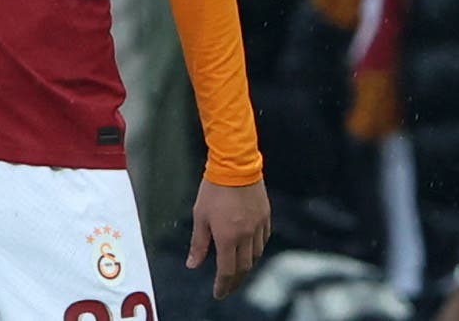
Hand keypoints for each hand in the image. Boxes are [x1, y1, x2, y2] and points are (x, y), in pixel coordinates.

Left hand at [188, 178, 270, 300]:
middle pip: (243, 268)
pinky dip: (256, 250)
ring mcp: (258, 226)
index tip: (218, 294)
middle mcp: (246, 235)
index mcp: (228, 237)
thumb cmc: (213, 189)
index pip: (227, 270)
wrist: (235, 165)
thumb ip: (199, 243)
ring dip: (246, 266)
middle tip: (227, 288)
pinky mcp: (266, 217)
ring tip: (237, 270)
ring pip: (255, 256)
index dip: (223, 285)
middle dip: (235, 281)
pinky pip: (263, 241)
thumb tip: (192, 265)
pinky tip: (249, 250)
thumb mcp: (200, 215)